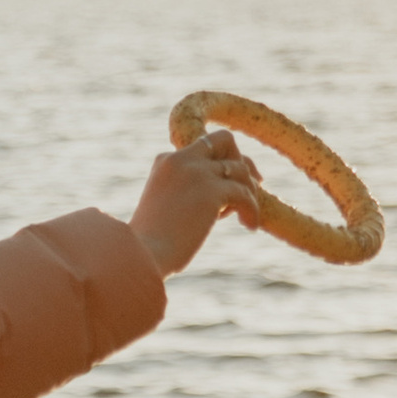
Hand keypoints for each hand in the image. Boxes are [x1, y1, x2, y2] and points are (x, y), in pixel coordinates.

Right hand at [129, 128, 264, 277]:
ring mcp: (197, 173)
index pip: (203, 150)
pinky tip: (250, 226)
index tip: (226, 193)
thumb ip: (187, 195)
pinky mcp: (212, 191)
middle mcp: (181, 159)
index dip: (219, 169)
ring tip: (246, 216)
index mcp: (166, 161)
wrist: (141, 257)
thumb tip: (222, 204)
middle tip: (255, 183)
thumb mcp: (165, 209)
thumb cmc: (151, 244)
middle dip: (242, 159)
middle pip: (224, 140)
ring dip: (249, 191)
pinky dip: (253, 209)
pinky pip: (246, 193)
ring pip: (240, 168)